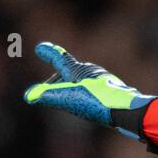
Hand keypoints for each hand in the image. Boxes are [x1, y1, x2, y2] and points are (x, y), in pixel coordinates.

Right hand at [22, 42, 157, 140]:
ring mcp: (103, 81)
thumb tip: (29, 96)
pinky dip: (84, 94)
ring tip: (68, 99)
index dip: (49, 54)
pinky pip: (93, 89)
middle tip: (47, 90)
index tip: (41, 47)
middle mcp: (91, 71)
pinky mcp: (112, 91)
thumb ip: (47, 96)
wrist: (129, 110)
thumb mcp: (69, 98)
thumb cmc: (98, 102)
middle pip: (69, 72)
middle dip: (57, 80)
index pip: (59, 59)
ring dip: (71, 87)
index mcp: (78, 70)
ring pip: (82, 81)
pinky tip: (90, 105)